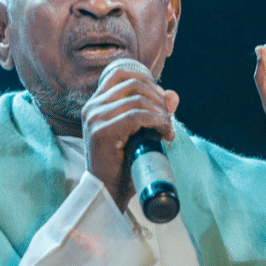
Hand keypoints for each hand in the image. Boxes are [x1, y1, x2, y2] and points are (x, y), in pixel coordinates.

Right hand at [82, 68, 178, 210]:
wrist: (108, 192)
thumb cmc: (123, 165)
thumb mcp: (140, 133)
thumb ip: (154, 112)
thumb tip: (173, 95)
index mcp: (96, 104)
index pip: (120, 73)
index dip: (146, 80)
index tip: (160, 100)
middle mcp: (92, 107)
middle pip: (133, 83)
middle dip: (158, 98)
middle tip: (168, 119)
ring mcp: (95, 118)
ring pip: (137, 99)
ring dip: (160, 113)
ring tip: (167, 129)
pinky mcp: (102, 132)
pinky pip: (136, 116)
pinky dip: (156, 122)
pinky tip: (164, 133)